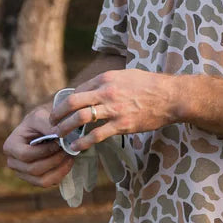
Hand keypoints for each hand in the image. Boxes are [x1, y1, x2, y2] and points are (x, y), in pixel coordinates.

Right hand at [2, 101, 75, 189]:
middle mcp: (13, 162)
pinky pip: (48, 183)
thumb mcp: (41, 116)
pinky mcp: (35, 179)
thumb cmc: (40, 120)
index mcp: (10, 146)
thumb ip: (47, 124)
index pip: (25, 155)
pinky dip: (60, 174)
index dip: (44, 151)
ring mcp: (23, 173)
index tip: (58, 143)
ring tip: (70, 156)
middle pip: (33, 169)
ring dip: (59, 169)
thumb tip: (58, 135)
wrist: (45, 126)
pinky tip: (68, 162)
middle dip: (54, 160)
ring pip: (41, 180)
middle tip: (68, 150)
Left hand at [50, 69, 181, 152]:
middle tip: (52, 122)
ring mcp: (114, 109)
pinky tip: (76, 147)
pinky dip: (83, 142)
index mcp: (106, 78)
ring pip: (81, 119)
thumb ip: (108, 81)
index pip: (78, 90)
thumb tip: (93, 89)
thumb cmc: (150, 85)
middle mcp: (107, 92)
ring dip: (66, 128)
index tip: (61, 110)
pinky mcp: (122, 125)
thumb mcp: (126, 75)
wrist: (171, 96)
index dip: (66, 101)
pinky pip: (97, 135)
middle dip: (58, 114)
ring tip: (60, 136)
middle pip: (73, 103)